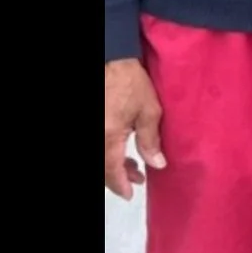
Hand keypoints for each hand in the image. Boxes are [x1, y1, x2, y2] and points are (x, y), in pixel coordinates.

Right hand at [104, 59, 164, 199]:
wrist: (110, 58)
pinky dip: (108, 153)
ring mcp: (94, 130)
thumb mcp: (148, 110)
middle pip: (103, 168)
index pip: (111, 171)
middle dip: (118, 177)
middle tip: (138, 178)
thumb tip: (157, 165)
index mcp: (108, 137)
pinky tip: (121, 150)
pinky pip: (100, 146)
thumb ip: (150, 140)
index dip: (121, 185)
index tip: (130, 194)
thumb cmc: (130, 82)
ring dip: (113, 165)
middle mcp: (97, 137)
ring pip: (100, 158)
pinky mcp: (95, 124)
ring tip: (134, 166)